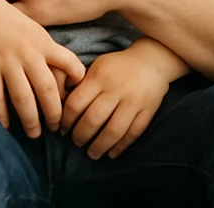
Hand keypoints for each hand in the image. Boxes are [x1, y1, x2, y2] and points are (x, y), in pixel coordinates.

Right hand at [0, 0, 86, 137]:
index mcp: (43, 43)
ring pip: (23, 100)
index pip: (70, 65)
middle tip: (57, 129)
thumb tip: (69, 79)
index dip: (77, 84)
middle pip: (47, 90)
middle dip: (54, 114)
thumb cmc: (8, 24)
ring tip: (34, 133)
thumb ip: (49, 52)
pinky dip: (3, 117)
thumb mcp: (34, 31)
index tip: (76, 100)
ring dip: (31, 121)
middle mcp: (27, 54)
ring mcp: (5, 63)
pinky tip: (7, 126)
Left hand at [60, 38, 187, 159]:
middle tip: (76, 142)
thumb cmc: (118, 66)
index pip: (76, 104)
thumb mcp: (97, 67)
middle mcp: (115, 89)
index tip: (62, 129)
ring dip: (99, 146)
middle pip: (92, 120)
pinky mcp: (148, 110)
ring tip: (92, 153)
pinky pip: (133, 133)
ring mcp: (133, 101)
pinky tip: (111, 153)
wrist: (152, 59)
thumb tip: (62, 107)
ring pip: (113, 131)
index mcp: (99, 77)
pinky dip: (121, 147)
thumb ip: (82, 85)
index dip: (65, 121)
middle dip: (80, 136)